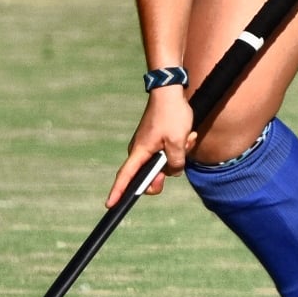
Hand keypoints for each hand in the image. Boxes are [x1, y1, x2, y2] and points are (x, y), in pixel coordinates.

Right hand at [107, 87, 193, 205]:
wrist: (171, 91)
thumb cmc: (172, 115)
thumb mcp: (178, 143)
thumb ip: (175, 163)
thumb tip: (172, 171)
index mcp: (140, 152)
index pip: (126, 176)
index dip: (118, 192)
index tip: (110, 205)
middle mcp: (140, 151)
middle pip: (150, 174)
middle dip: (167, 171)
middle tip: (179, 160)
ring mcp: (148, 146)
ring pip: (164, 163)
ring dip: (179, 154)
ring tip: (187, 138)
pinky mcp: (157, 140)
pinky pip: (168, 152)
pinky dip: (179, 146)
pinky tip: (187, 134)